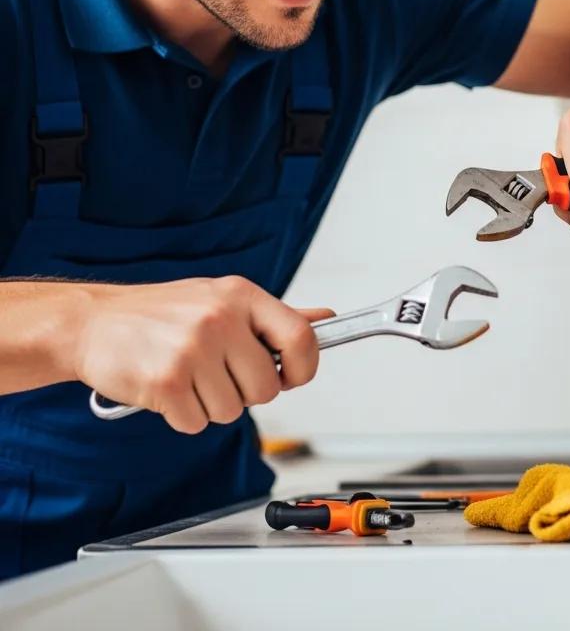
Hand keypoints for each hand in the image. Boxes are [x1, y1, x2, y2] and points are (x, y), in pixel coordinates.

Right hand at [73, 276, 334, 433]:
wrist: (94, 323)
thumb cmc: (164, 314)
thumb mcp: (223, 300)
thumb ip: (275, 317)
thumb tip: (326, 319)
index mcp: (241, 295)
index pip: (302, 336)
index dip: (305, 367)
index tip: (291, 376)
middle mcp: (221, 318)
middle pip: (267, 388)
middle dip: (245, 392)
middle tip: (217, 374)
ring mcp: (193, 349)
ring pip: (232, 411)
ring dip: (210, 405)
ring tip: (187, 376)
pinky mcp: (166, 382)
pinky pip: (197, 423)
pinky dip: (183, 417)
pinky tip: (167, 390)